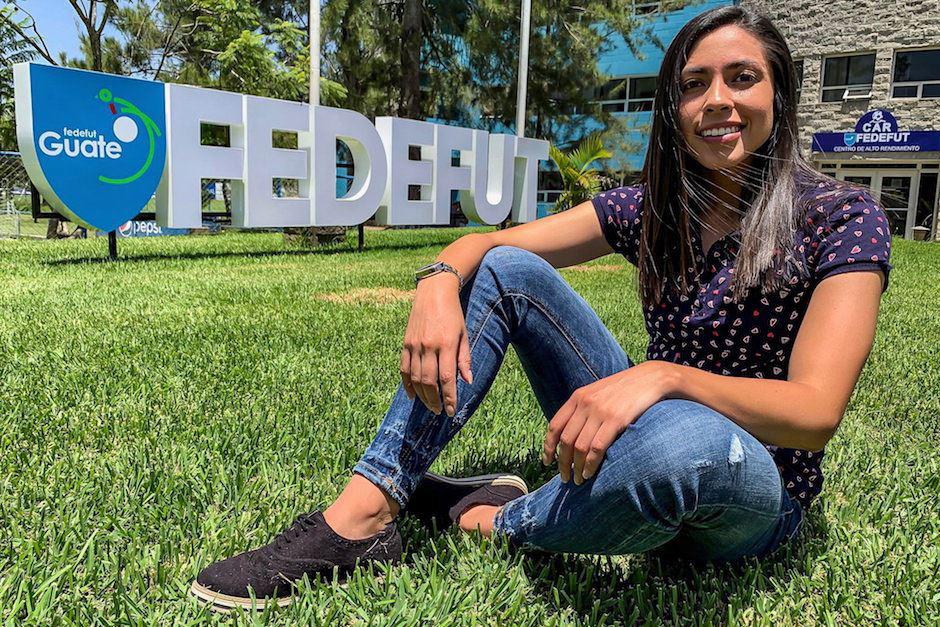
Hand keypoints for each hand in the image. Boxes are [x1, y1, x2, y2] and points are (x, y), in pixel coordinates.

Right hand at [400, 273, 472, 415]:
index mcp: (446, 344)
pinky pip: (404, 369)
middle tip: (440, 411)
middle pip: (429, 382)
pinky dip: (407, 384)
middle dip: (435, 401)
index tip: (451, 411)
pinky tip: (412, 395)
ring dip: (422, 396)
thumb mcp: (464, 334)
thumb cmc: (453, 313)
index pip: (447, 378)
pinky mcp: (406, 343)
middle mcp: (429, 346)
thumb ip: (464, 358)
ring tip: (430, 405)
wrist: (433, 291)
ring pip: (416, 378)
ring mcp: (414, 345)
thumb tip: (467, 381)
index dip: (449, 397)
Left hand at [542, 361, 679, 484]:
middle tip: (564, 478)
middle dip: (562, 463)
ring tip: (577, 480)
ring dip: (576, 468)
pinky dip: (591, 464)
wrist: (650, 378)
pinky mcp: (616, 420)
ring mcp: (600, 412)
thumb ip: (582, 409)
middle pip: (565, 440)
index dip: (548, 447)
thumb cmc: (624, 389)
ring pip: (579, 447)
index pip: (554, 426)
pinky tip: (590, 473)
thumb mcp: (597, 392)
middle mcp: (585, 404)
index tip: (547, 462)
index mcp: (577, 397)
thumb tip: (570, 435)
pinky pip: (597, 448)